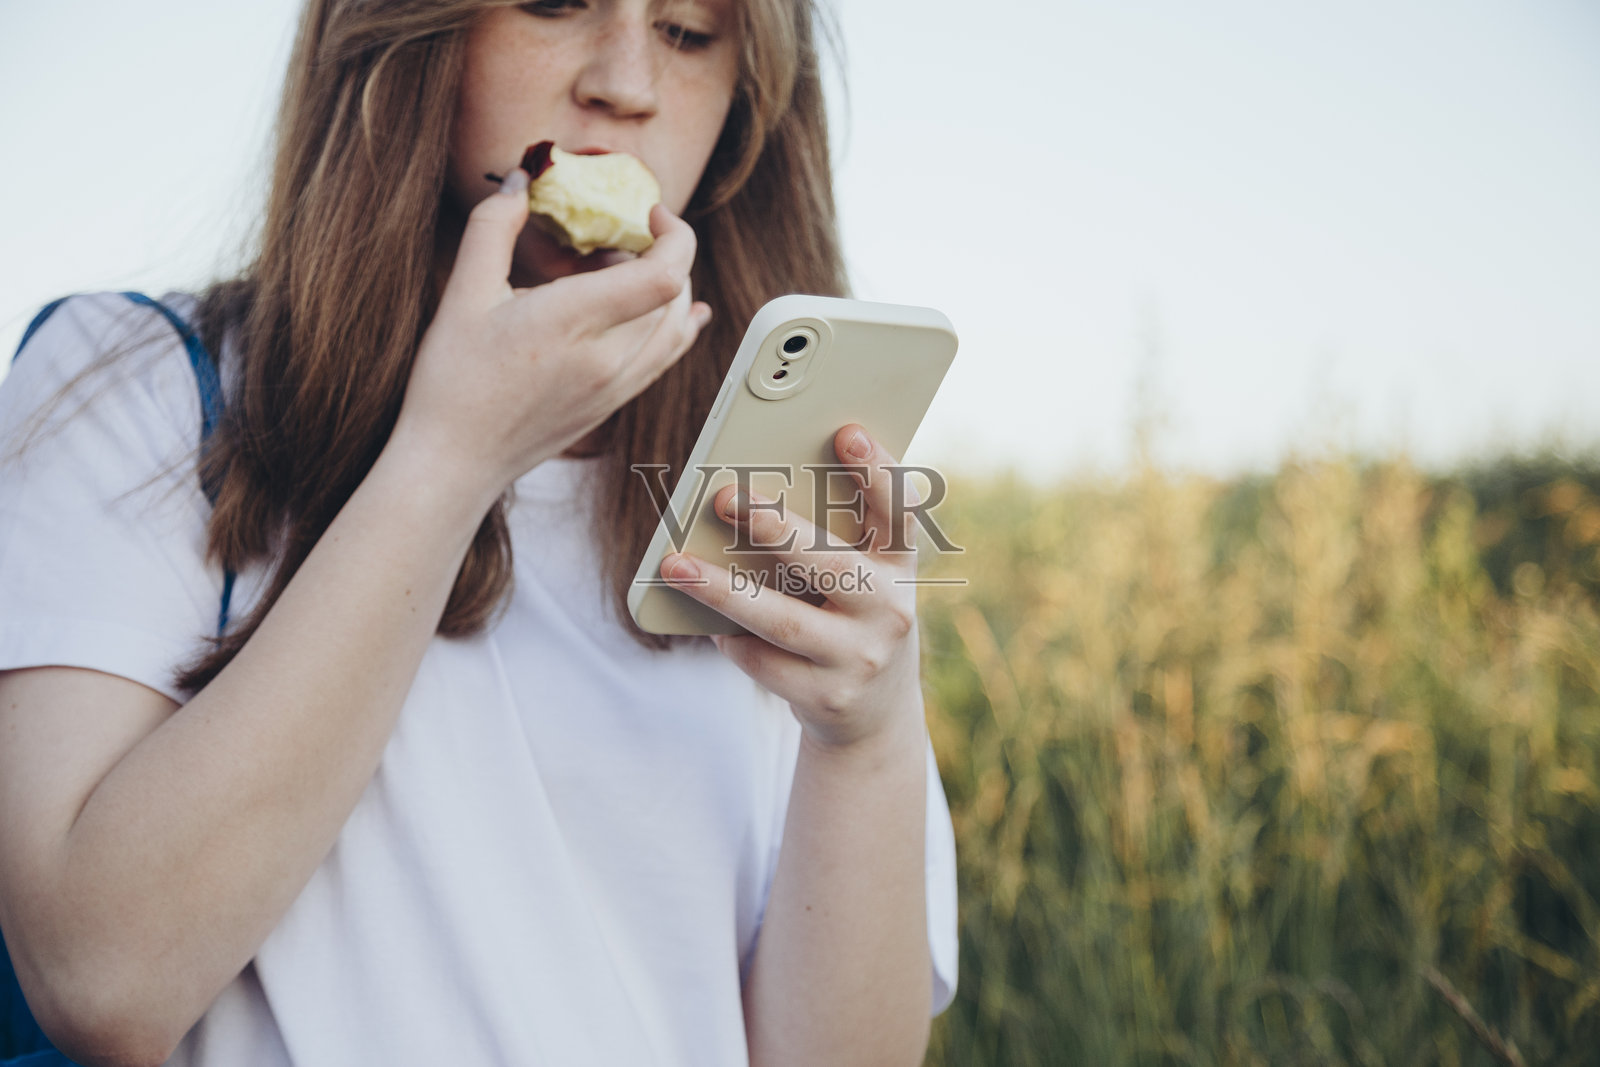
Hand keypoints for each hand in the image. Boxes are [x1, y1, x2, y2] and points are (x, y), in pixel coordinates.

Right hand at [390, 170, 709, 499]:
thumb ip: (493, 228)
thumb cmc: (452, 381)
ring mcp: (616, 387)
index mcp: (575, 322)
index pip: (663, 275)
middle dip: (666, 253)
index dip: (674, 235)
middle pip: (677, 296)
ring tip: (632, 267)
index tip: (650, 211)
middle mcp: (609, 359)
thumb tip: (520, 181)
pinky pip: (665, 359)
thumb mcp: (464, 294)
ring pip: (677, 329)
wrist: (455, 462)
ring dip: (672, 289)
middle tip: (625, 234)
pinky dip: (678, 327)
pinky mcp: (613, 405)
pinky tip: (683, 314)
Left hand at [660, 426, 925, 751]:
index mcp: (899, 564)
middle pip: (830, 563)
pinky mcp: (828, 697)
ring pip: (784, 620)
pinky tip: (704, 623)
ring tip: (675, 565)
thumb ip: (823, 536)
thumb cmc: (849, 614)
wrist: (873, 710)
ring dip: (723, 590)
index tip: (844, 431)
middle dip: (775, 528)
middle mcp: (890, 609)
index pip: (900, 510)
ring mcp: (861, 658)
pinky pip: (765, 662)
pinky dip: (731, 639)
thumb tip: (739, 500)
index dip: (877, 470)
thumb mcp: (858, 574)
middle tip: (724, 496)